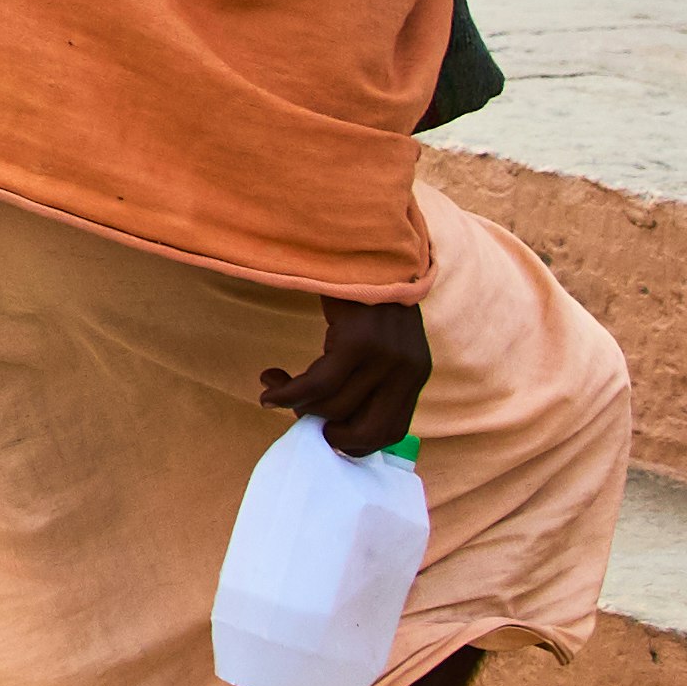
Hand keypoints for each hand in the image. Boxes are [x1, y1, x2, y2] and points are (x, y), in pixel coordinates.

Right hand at [264, 294, 430, 462]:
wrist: (361, 243)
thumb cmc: (363, 293)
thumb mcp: (383, 340)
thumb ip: (373, 377)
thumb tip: (333, 420)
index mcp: (417, 372)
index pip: (392, 430)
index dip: (356, 442)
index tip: (324, 433)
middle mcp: (408, 369)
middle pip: (364, 429)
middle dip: (327, 432)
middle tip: (300, 417)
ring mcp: (385, 357)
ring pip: (333, 407)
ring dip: (295, 406)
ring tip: (274, 389)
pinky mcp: (357, 343)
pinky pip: (315, 385)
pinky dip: (287, 392)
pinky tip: (269, 385)